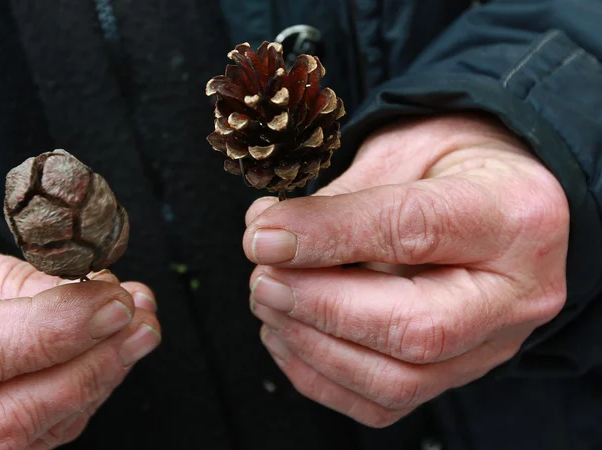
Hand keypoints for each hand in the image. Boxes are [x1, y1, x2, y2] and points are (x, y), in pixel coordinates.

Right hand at [0, 213, 159, 448]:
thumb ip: (9, 283)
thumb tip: (93, 306)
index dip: (54, 333)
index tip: (115, 304)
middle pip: (4, 418)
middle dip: (91, 369)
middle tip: (141, 320)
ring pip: (22, 439)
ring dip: (93, 383)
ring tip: (133, 329)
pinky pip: (22, 443)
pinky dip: (71, 401)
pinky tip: (99, 357)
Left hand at [242, 113, 568, 426]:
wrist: (497, 197)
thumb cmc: (448, 163)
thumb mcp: (400, 150)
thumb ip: (338, 200)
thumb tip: (266, 239)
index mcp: (513, 215)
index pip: (414, 231)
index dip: (328, 237)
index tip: (265, 238)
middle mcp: (516, 294)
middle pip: (415, 328)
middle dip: (319, 307)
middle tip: (263, 278)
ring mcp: (492, 346)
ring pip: (397, 380)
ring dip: (311, 345)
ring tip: (268, 300)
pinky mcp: (458, 374)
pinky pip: (384, 403)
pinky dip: (320, 375)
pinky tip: (287, 333)